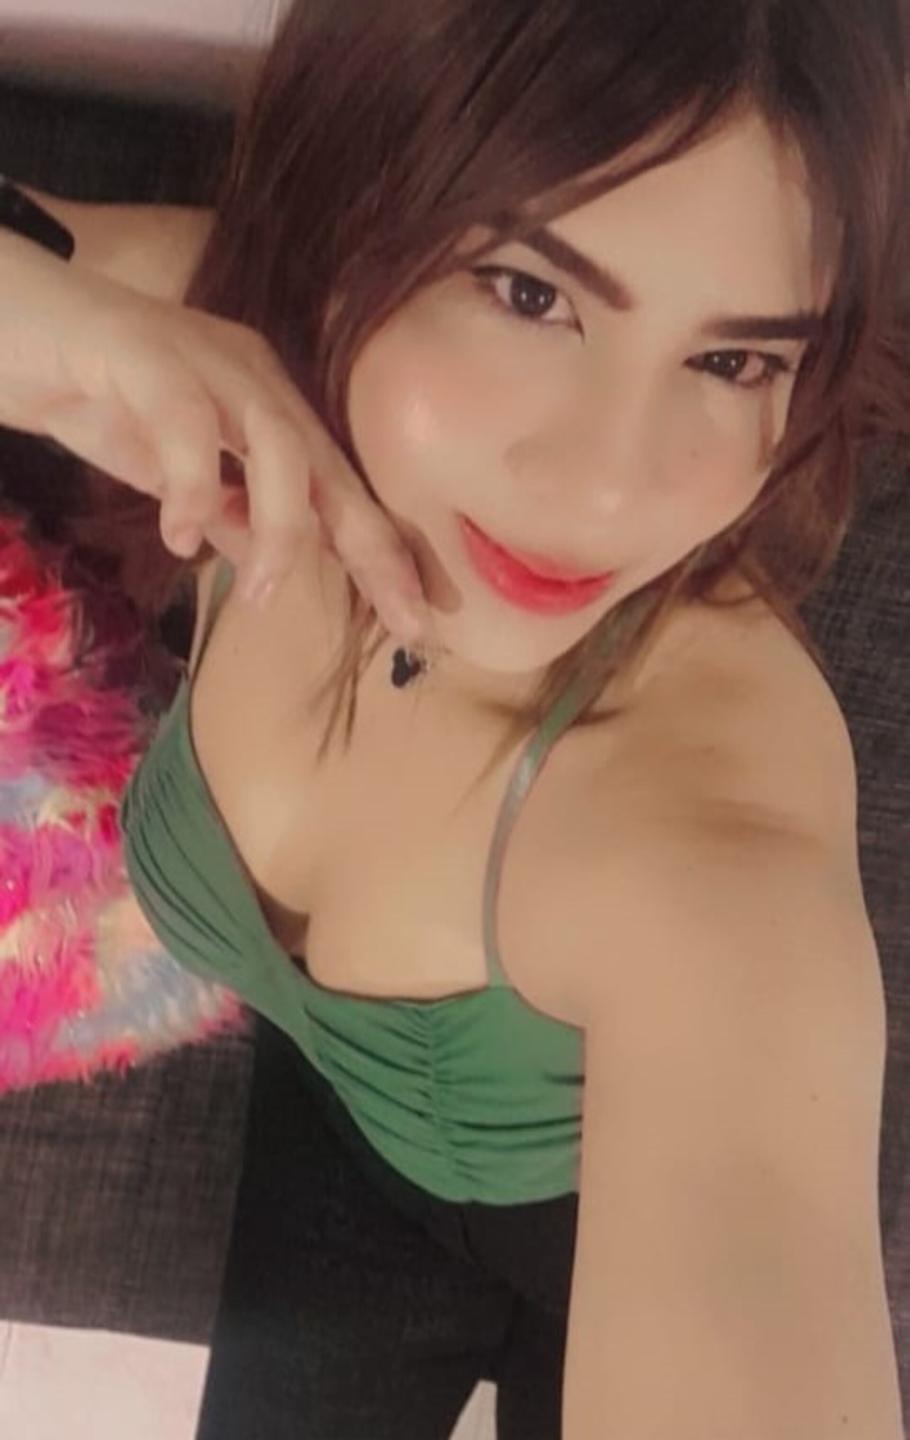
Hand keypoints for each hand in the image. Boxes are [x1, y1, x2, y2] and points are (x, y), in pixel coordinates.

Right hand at [0, 230, 428, 640]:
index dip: (379, 552)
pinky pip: (186, 421)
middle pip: (329, 463)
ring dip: (280, 526)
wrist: (2, 324)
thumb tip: (269, 569)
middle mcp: (251, 375)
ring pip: (276, 441)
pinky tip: (179, 536)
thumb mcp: (168, 476)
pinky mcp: (142, 351)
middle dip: (372, 544)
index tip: (416, 622)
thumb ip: (221, 512)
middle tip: (402, 616)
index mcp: (264, 405)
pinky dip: (193, 483)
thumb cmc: (90, 395)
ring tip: (261, 596)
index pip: (336, 486)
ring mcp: (201, 358)